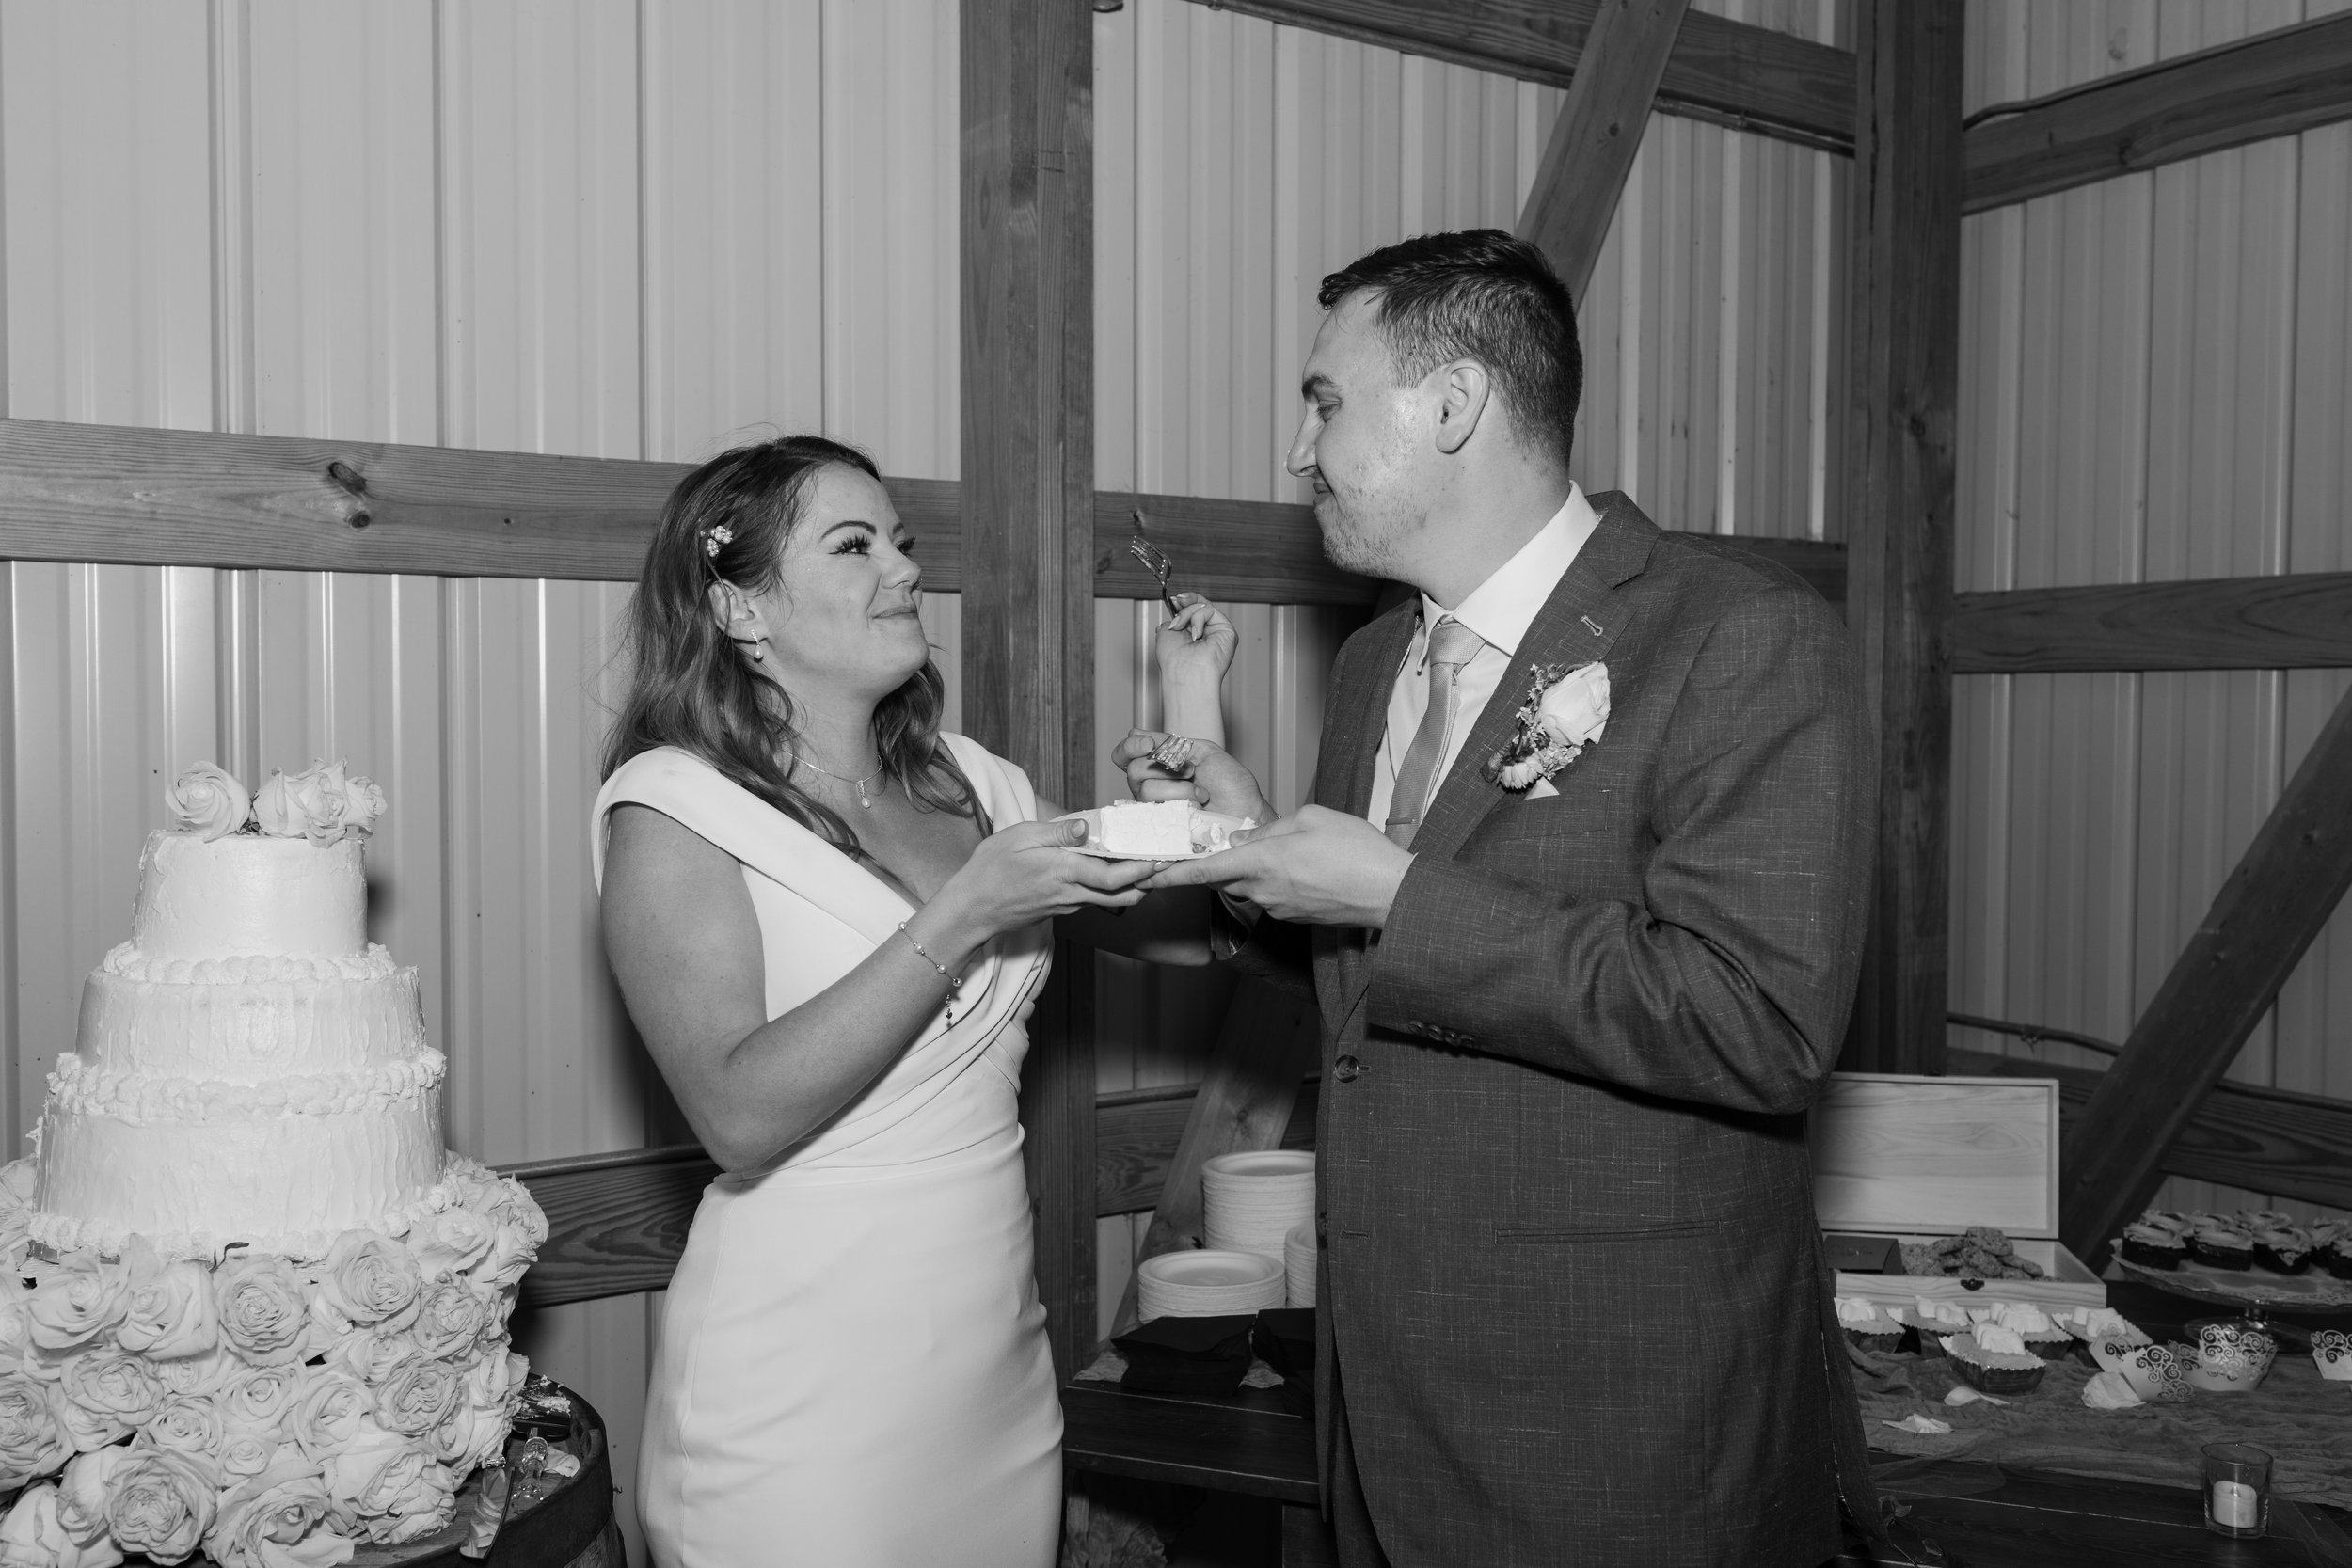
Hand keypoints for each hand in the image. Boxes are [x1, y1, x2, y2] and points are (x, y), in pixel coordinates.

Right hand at [921, 817, 1156, 962]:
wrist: (971, 910)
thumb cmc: (989, 871)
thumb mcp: (1019, 838)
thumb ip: (1056, 832)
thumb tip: (1085, 824)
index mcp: (1063, 872)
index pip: (1113, 877)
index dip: (1141, 870)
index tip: (1159, 858)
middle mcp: (1072, 894)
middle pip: (1123, 895)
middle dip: (1147, 882)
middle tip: (1164, 863)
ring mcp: (1068, 905)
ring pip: (1111, 900)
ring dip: (1130, 885)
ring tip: (1143, 862)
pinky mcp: (1061, 910)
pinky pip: (1093, 899)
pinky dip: (1108, 887)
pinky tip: (1108, 868)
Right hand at [1111, 731, 1274, 823]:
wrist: (1246, 812)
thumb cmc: (1230, 785)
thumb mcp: (1201, 752)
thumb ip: (1168, 742)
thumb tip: (1134, 732)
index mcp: (1158, 767)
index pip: (1125, 754)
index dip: (1131, 747)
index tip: (1149, 744)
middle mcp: (1151, 787)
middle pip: (1133, 770)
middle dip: (1166, 767)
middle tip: (1191, 771)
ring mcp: (1154, 809)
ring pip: (1146, 789)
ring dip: (1180, 787)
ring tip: (1201, 794)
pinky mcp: (1161, 828)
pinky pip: (1155, 810)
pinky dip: (1182, 802)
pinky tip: (1197, 807)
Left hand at [1141, 805, 1411, 927]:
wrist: (1392, 894)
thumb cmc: (1357, 852)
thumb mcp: (1311, 818)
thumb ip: (1269, 827)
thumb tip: (1244, 837)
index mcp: (1262, 861)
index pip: (1202, 871)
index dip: (1170, 874)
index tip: (1144, 875)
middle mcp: (1263, 890)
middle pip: (1223, 876)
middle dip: (1214, 862)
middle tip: (1212, 845)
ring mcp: (1278, 907)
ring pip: (1249, 884)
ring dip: (1253, 867)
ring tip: (1288, 849)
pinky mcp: (1294, 917)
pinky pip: (1271, 894)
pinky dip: (1275, 879)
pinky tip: (1304, 865)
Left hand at [1154, 592, 1236, 696]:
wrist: (1183, 672)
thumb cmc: (1174, 660)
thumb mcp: (1165, 632)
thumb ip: (1173, 619)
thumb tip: (1176, 613)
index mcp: (1192, 636)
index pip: (1193, 612)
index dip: (1185, 602)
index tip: (1174, 599)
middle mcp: (1206, 634)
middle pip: (1201, 605)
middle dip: (1187, 603)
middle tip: (1178, 605)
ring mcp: (1217, 632)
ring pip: (1204, 606)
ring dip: (1188, 615)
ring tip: (1182, 629)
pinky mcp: (1227, 631)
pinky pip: (1210, 610)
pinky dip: (1198, 619)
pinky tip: (1196, 634)